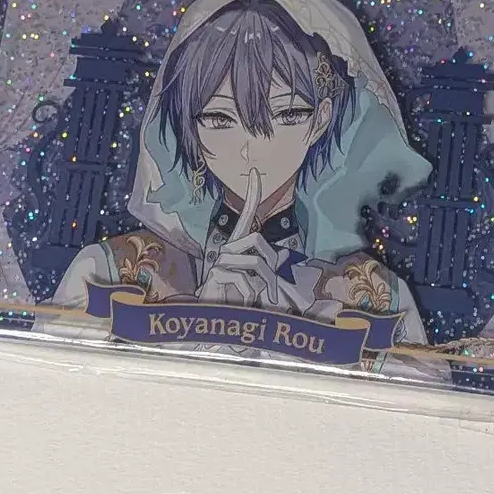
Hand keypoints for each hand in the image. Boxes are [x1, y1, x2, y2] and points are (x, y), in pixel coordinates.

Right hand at [197, 168, 280, 307]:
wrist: (211, 321)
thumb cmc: (234, 301)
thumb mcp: (254, 284)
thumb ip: (266, 272)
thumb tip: (282, 262)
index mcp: (237, 247)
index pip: (246, 216)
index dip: (251, 194)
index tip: (254, 172)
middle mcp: (226, 248)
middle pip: (259, 240)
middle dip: (271, 266)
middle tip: (273, 291)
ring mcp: (219, 260)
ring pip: (257, 264)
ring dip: (265, 287)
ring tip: (258, 302)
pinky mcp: (215, 273)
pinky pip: (246, 281)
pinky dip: (251, 297)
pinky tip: (243, 304)